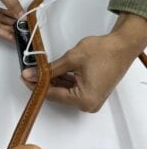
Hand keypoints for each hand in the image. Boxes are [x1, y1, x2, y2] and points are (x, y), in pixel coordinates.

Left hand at [22, 13, 146, 111]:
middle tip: (31, 71)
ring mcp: (92, 98)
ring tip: (41, 69)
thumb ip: (50, 69)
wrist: (122, 45)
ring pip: (65, 90)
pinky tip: (54, 71)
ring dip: (53, 79)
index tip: (25, 78)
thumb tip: (33, 75)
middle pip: (58, 93)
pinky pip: (73, 88)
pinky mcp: (93, 91)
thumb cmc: (104, 51)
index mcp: (84, 100)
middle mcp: (89, 104)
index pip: (53, 95)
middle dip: (44, 81)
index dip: (36, 86)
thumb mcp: (72, 59)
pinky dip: (63, 79)